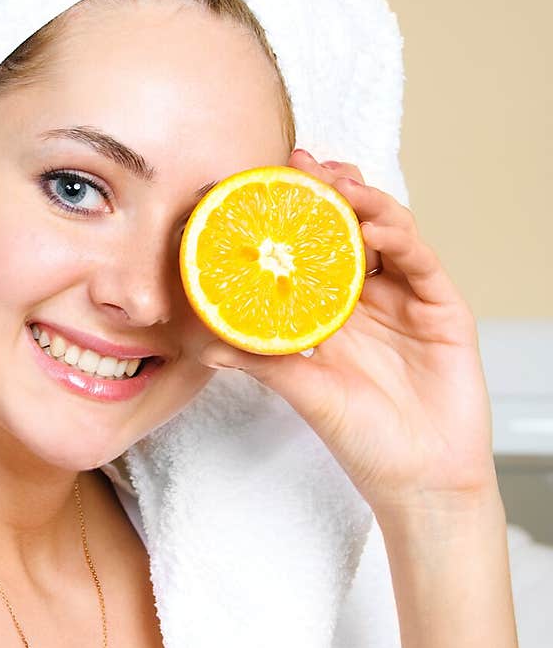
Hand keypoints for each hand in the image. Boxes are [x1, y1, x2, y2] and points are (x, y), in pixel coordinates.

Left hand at [200, 148, 498, 519]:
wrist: (421, 483)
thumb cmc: (363, 442)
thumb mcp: (304, 392)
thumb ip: (261, 362)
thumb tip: (204, 345)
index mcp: (331, 313)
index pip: (309, 249)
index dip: (290, 215)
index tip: (260, 185)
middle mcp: (368, 298)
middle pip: (348, 227)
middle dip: (325, 191)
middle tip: (297, 165)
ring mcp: (407, 300)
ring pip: (387, 232)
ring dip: (361, 201)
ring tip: (333, 184)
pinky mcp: (443, 309)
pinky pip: (420, 260)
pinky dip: (399, 236)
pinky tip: (373, 223)